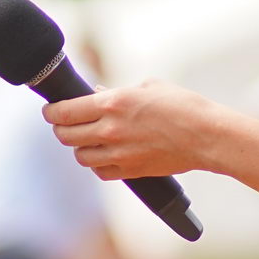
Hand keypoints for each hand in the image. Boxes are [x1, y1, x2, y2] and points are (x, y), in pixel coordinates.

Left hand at [44, 81, 222, 180]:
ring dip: (79, 148)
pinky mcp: (131, 170)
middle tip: (64, 125)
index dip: (52, 111)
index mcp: (112, 103)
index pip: (64, 111)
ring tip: (86, 140)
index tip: (51, 111)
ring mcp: (119, 153)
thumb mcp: (149, 86)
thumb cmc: (183, 106)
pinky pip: (101, 172)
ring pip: (80, 156)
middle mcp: (110, 129)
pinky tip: (104, 155)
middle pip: (66, 136)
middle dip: (61, 129)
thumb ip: (118, 91)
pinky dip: (98, 164)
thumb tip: (97, 93)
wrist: (207, 136)